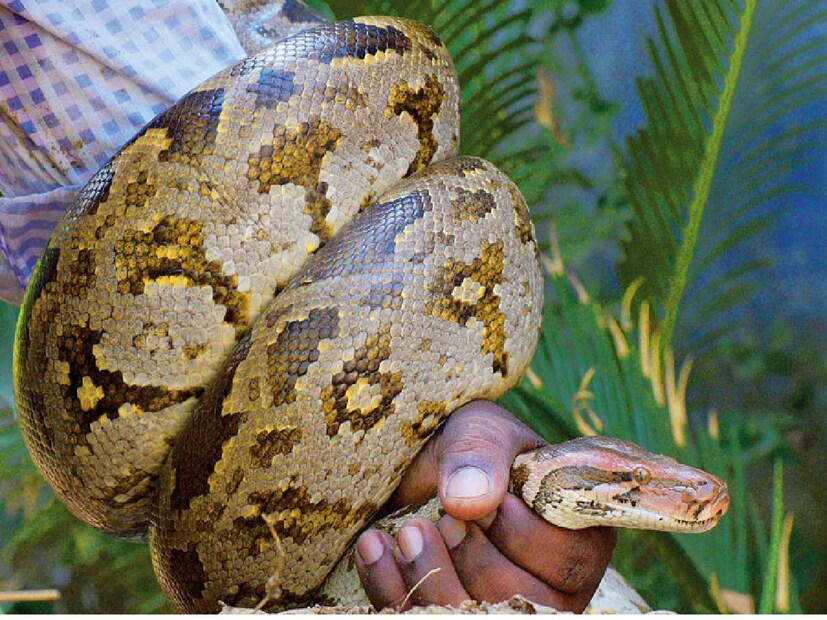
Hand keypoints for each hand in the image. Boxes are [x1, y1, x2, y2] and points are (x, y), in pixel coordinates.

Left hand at [353, 400, 616, 611]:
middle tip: (440, 520)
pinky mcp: (450, 613)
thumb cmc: (469, 448)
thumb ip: (481, 453)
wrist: (421, 466)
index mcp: (576, 537)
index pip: (567, 561)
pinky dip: (391, 588)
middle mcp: (550, 588)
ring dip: (430, 577)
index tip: (486, 506)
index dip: (522, 537)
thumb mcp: (479, 430)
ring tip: (404, 532)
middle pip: (519, 600)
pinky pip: (421, 618)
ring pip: (472, 617)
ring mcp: (499, 608)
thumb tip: (469, 501)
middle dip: (472, 559)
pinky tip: (374, 547)